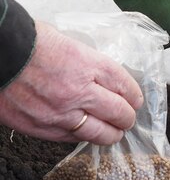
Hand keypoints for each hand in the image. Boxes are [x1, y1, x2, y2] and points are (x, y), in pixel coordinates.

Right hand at [0, 21, 142, 144]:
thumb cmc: (24, 41)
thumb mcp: (65, 41)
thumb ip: (86, 62)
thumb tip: (102, 76)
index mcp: (87, 65)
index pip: (125, 87)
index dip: (134, 96)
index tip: (135, 100)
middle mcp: (78, 91)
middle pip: (120, 113)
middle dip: (127, 118)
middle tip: (127, 118)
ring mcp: (60, 113)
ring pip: (101, 134)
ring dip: (111, 134)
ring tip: (113, 132)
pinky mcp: (41, 127)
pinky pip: (73, 138)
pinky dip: (83, 136)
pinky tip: (86, 132)